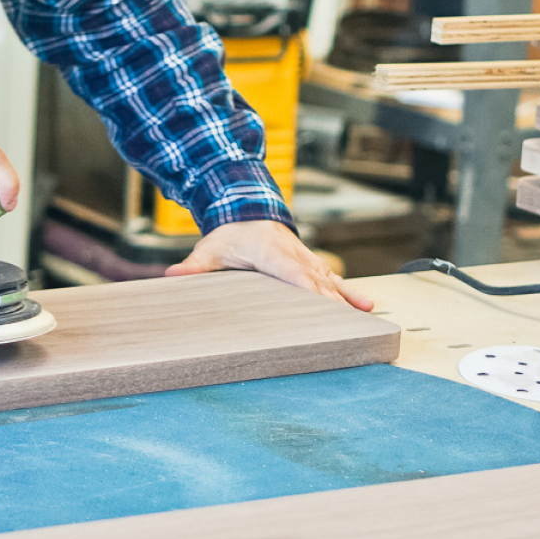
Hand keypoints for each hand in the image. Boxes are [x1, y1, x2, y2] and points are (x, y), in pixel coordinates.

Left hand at [167, 220, 374, 310]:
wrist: (246, 209)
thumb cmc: (229, 234)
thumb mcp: (210, 249)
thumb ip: (194, 267)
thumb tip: (173, 276)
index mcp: (273, 253)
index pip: (295, 275)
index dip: (311, 293)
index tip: (325, 312)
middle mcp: (296, 256)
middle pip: (318, 284)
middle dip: (334, 306)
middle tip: (350, 329)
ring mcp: (307, 260)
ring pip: (331, 283)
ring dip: (347, 302)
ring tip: (366, 320)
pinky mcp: (311, 265)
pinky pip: (333, 280)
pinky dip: (349, 293)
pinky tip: (366, 307)